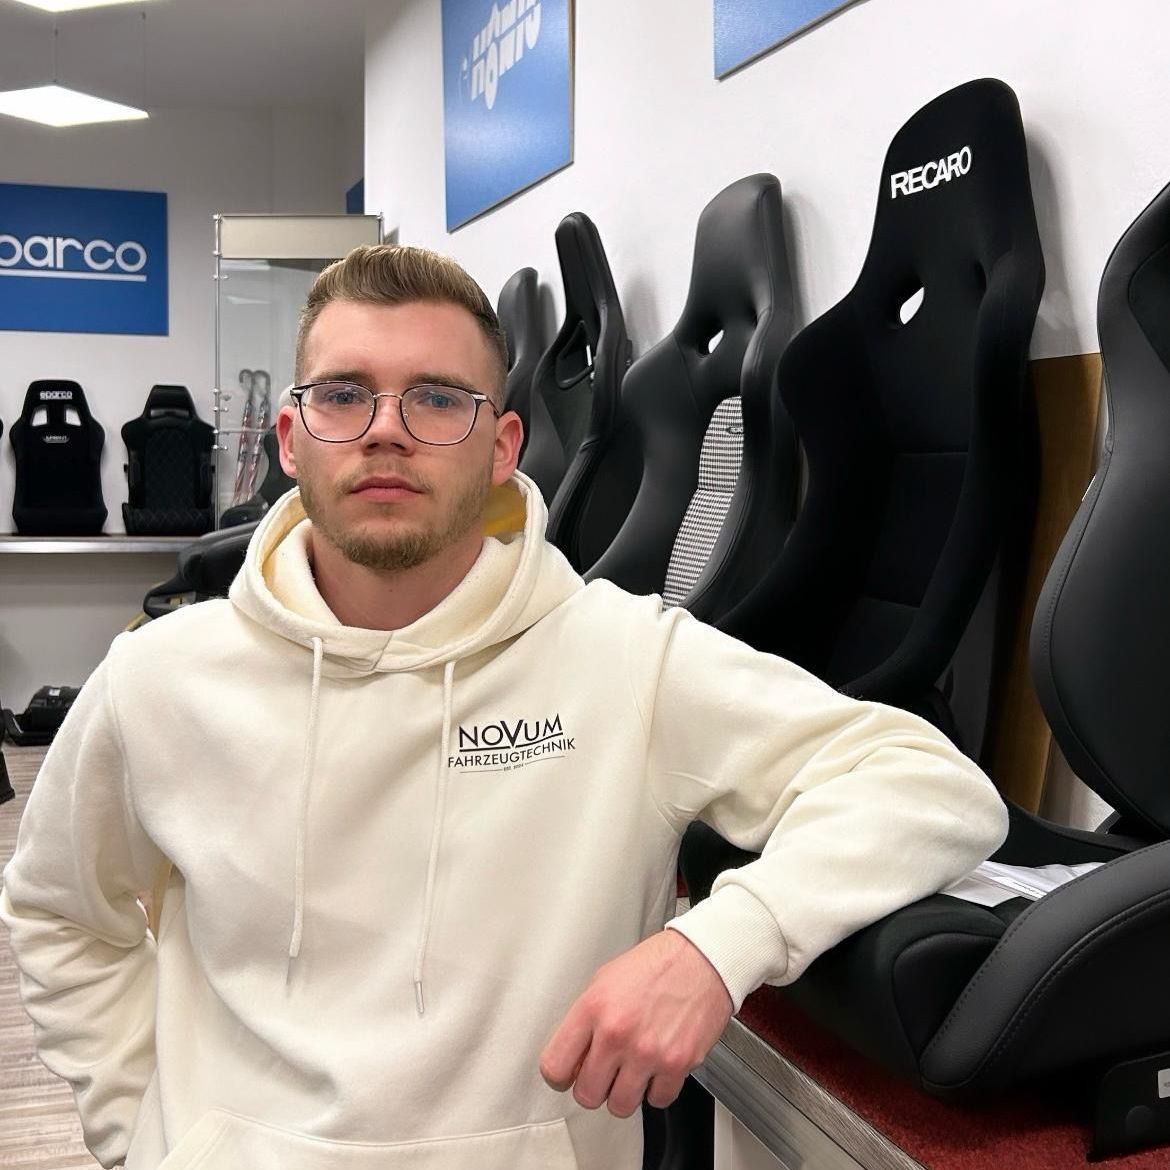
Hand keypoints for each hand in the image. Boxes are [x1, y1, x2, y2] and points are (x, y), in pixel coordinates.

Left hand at [539, 930, 732, 1117]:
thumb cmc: (656, 966)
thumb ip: (584, 1020)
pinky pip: (656, 1101)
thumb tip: (573, 1055)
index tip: (568, 1074)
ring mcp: (647, 1052)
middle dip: (593, 1086)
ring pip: (619, 1106)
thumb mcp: (604, 980)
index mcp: (593, 1008)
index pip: (554, 1067)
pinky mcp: (677, 1064)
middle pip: (586, 1095)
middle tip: (603, 1072)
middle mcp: (617, 1033)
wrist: (701, 959)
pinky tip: (657, 1067)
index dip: (559, 1076)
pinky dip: (656, 1090)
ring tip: (631, 1070)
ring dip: (624, 1092)